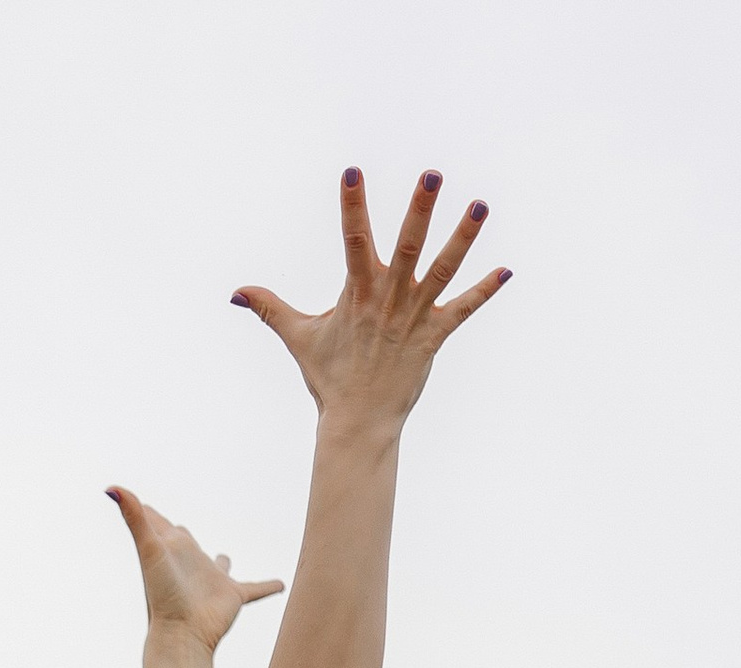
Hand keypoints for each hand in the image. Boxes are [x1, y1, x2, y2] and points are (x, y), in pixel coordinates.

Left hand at [107, 488, 283, 655]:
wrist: (181, 635)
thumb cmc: (161, 595)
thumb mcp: (149, 550)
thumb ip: (134, 517)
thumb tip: (111, 486)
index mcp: (171, 550)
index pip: (157, 525)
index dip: (150, 514)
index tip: (143, 506)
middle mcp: (190, 563)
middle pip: (186, 542)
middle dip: (182, 534)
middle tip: (178, 529)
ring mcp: (211, 581)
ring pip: (218, 565)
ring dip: (221, 561)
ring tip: (224, 557)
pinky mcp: (233, 597)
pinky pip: (255, 589)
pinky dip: (267, 586)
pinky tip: (281, 584)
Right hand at [234, 165, 508, 432]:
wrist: (357, 423)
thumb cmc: (329, 378)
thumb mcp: (298, 337)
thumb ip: (269, 307)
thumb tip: (234, 293)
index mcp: (357, 292)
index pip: (353, 240)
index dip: (352, 206)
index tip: (352, 172)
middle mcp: (387, 299)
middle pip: (407, 247)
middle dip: (420, 210)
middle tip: (433, 174)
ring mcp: (413, 317)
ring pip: (441, 271)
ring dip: (462, 239)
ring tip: (480, 206)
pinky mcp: (432, 337)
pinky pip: (462, 310)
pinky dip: (484, 292)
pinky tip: (506, 270)